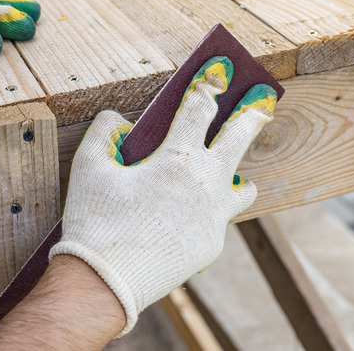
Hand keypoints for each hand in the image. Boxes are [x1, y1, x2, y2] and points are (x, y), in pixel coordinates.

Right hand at [50, 56, 276, 335]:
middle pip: (239, 137)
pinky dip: (208, 211)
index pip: (199, 108)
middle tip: (265, 101)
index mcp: (176, 158)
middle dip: (253, 114)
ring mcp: (213, 217)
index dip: (209, 84)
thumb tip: (120, 122)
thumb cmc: (94, 222)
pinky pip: (218, 219)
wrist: (104, 284)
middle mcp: (205, 183)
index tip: (220, 70)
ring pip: (242, 186)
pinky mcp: (211, 244)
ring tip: (234, 173)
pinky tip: (192, 215)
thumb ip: (104, 132)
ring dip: (238, 173)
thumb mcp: (88, 167)